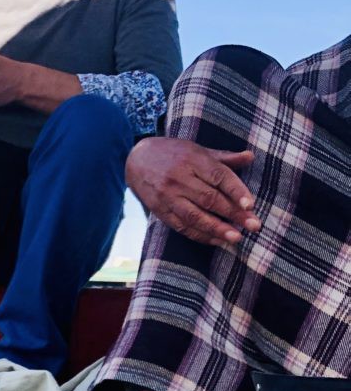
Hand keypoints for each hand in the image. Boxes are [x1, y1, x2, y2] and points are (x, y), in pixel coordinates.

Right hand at [126, 137, 260, 246]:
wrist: (137, 160)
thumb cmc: (174, 154)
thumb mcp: (198, 150)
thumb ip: (224, 158)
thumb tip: (250, 157)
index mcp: (193, 159)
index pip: (219, 176)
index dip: (236, 191)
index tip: (250, 205)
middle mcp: (180, 178)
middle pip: (210, 199)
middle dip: (233, 214)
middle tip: (254, 225)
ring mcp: (168, 196)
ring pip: (195, 216)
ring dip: (217, 229)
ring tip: (236, 238)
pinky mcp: (160, 210)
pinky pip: (182, 226)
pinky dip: (200, 235)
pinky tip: (216, 240)